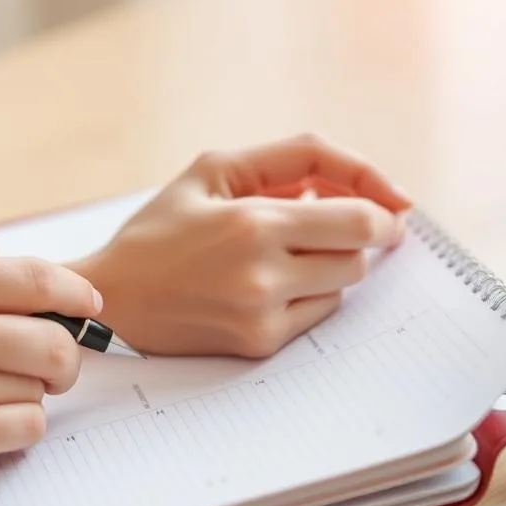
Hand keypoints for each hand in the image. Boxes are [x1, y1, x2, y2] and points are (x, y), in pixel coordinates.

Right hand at [70, 134, 410, 357]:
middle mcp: (263, 275)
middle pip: (360, 257)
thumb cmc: (159, 230)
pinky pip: (317, 315)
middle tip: (335, 227)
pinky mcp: (259, 344)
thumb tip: (366, 189)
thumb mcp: (214, 170)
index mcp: (253, 223)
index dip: (384, 211)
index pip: (361, 221)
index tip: (392, 207)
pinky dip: (307, 295)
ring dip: (331, 265)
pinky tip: (267, 284)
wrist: (113, 299)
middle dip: (357, 237)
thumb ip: (293, 161)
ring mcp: (262, 315)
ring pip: (343, 288)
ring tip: (287, 254)